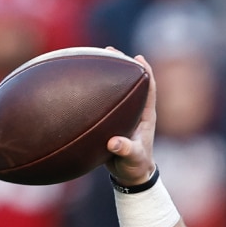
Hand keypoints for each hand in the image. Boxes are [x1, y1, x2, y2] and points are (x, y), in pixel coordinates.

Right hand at [104, 50, 157, 186]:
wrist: (130, 177)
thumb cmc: (135, 166)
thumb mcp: (132, 159)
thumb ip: (125, 151)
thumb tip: (114, 143)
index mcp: (145, 116)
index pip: (149, 89)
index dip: (146, 72)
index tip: (138, 58)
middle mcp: (135, 112)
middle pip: (131, 83)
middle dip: (122, 65)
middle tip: (110, 49)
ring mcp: (123, 115)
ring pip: (116, 90)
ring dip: (106, 74)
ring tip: (92, 57)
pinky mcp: (111, 121)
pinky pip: (102, 101)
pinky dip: (92, 92)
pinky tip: (76, 84)